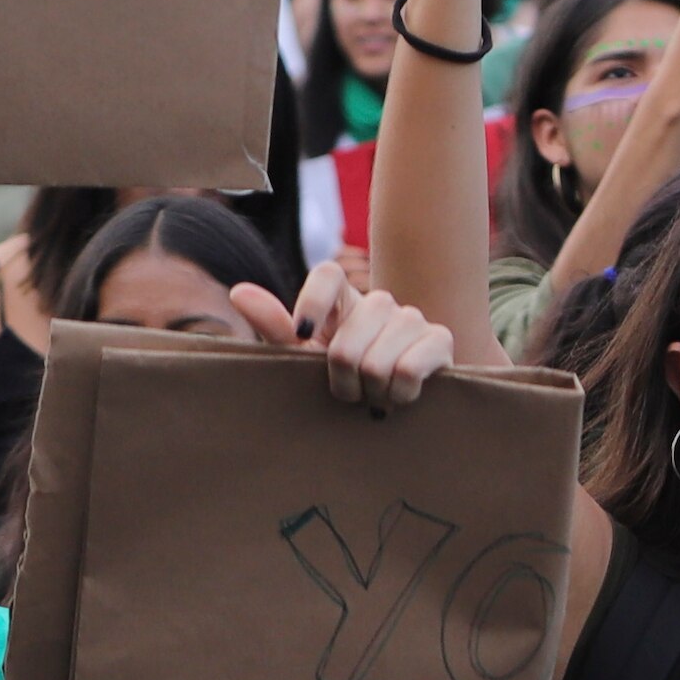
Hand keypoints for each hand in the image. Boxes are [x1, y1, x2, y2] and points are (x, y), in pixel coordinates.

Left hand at [248, 281, 455, 409]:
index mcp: (344, 299)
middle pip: (346, 344)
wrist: (394, 406)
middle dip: (342, 381)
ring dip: (371, 392)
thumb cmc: (344, 379)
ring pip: (376, 362)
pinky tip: (399, 396)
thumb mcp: (303, 357)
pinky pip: (407, 370)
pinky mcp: (440, 340)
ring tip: (375, 395)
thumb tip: (238, 291)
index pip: (328, 274)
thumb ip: (275, 326)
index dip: (311, 303)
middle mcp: (380, 301)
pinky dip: (397, 395)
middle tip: (349, 392)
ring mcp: (413, 317)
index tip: (302, 338)